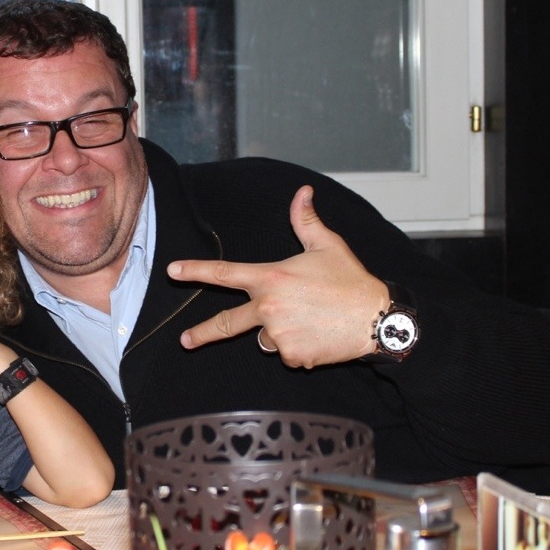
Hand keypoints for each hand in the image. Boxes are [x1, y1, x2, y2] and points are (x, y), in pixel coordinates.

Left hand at [166, 185, 387, 368]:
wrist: (378, 319)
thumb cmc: (351, 280)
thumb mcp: (328, 245)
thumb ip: (305, 221)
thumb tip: (302, 193)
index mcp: (270, 278)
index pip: (223, 273)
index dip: (195, 270)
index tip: (172, 271)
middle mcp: (268, 307)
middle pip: (226, 323)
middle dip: (202, 334)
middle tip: (185, 340)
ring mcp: (278, 334)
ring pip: (265, 337)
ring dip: (278, 331)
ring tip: (310, 319)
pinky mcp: (292, 356)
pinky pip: (286, 352)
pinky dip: (297, 347)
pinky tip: (319, 335)